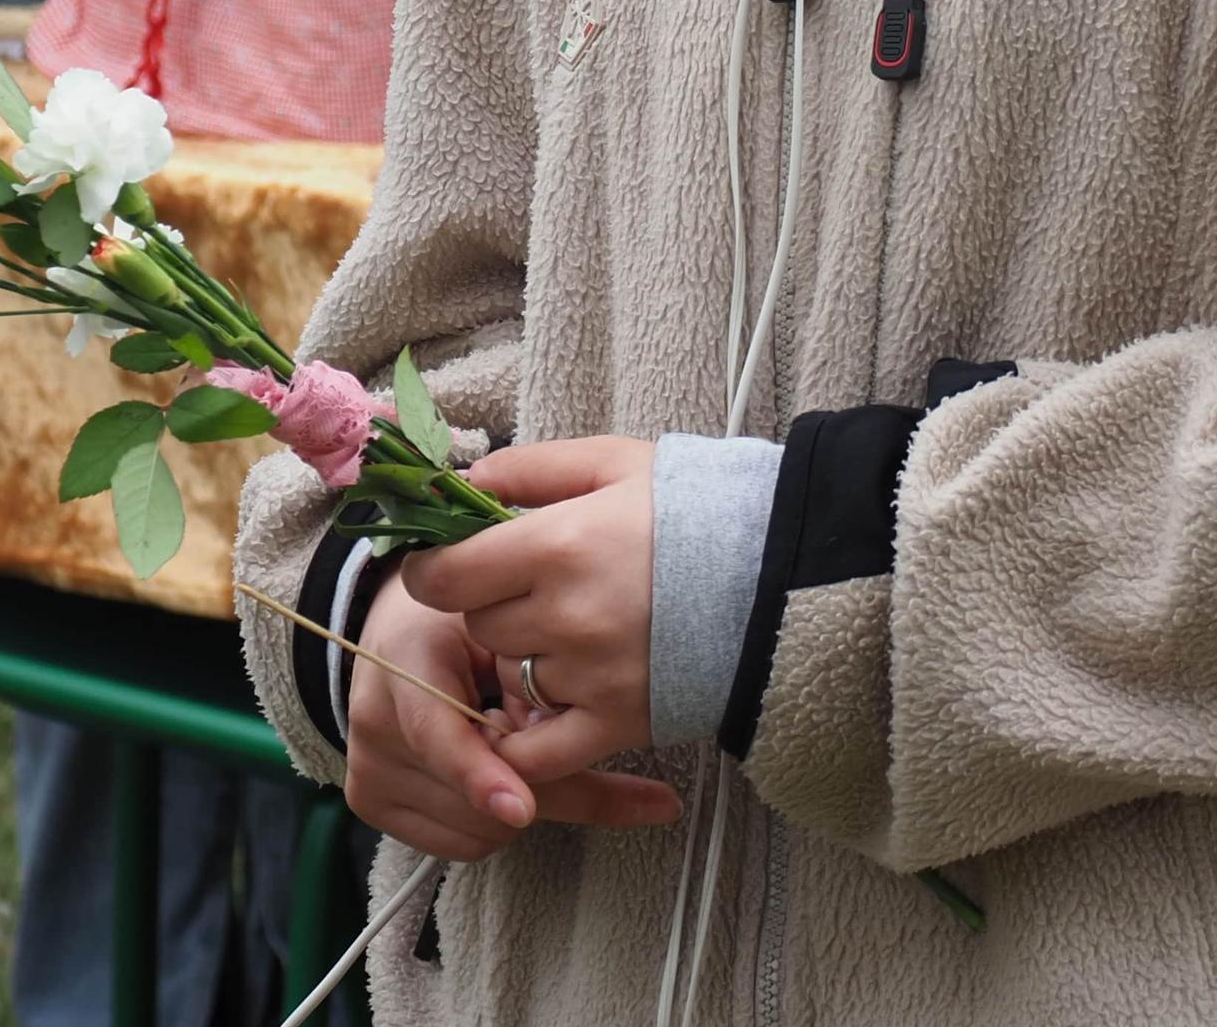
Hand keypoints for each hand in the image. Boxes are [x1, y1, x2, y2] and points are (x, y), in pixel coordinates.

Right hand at [344, 559, 678, 861]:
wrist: (400, 635)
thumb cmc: (464, 627)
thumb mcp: (503, 632)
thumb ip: (528, 685)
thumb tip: (571, 747)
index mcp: (404, 660)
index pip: (436, 733)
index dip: (480, 775)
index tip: (520, 809)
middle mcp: (373, 723)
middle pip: (472, 798)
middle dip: (540, 784)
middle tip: (577, 755)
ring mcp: (366, 770)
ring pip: (478, 831)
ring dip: (518, 802)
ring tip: (512, 749)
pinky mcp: (370, 804)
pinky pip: (462, 844)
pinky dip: (493, 820)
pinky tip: (492, 776)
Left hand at [401, 437, 673, 814]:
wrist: (781, 574)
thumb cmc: (697, 508)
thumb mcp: (614, 463)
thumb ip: (532, 468)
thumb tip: (466, 481)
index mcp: (557, 544)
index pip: (445, 576)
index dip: (435, 571)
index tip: (447, 567)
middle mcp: (565, 616)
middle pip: (480, 626)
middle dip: (492, 607)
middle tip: (531, 590)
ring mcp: (590, 677)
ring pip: (511, 678)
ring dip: (524, 660)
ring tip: (566, 635)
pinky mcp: (618, 724)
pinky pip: (540, 753)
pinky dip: (525, 741)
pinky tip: (532, 717)